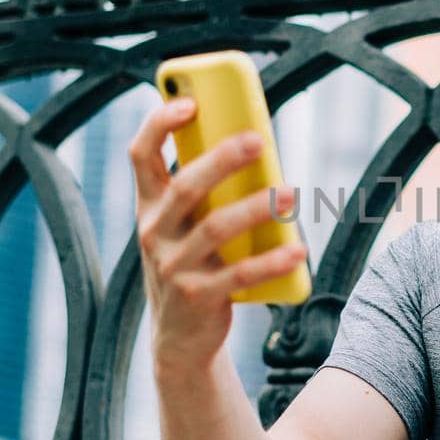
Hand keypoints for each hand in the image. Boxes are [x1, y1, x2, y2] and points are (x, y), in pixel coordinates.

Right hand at [129, 97, 306, 375]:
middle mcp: (153, 233)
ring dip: (256, 208)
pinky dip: (272, 261)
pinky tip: (298, 249)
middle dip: (221, 160)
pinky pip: (238, 275)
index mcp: (149, 206)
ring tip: (290, 194)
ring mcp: (173, 267)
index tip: (189, 101)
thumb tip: (256, 146)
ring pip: (215, 228)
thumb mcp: (186, 226)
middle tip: (258, 140)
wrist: (179, 337)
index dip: (159, 124)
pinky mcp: (197, 297)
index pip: (140, 155)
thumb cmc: (192, 264)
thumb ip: (208, 191)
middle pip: (186, 187)